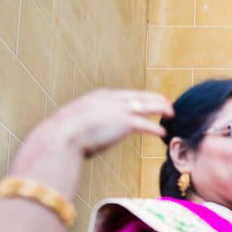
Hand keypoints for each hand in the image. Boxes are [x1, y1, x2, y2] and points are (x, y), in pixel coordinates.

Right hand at [32, 89, 171, 158]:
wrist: (60, 136)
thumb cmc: (63, 134)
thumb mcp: (76, 123)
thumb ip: (86, 124)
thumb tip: (85, 133)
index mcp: (100, 96)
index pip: (125, 95)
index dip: (139, 98)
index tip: (147, 102)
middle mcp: (111, 99)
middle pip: (141, 96)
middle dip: (156, 99)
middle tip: (167, 105)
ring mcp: (119, 110)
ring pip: (148, 106)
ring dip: (161, 109)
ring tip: (171, 114)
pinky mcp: (124, 123)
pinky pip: (146, 124)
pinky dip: (155, 128)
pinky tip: (162, 133)